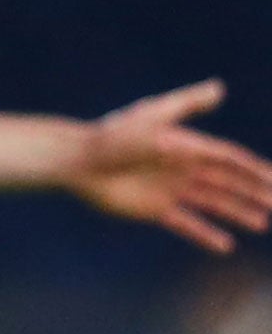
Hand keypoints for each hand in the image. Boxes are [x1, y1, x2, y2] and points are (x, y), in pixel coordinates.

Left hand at [69, 79, 271, 251]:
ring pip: (212, 203)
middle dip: (253, 191)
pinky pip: (185, 223)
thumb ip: (185, 104)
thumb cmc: (113, 135)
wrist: (79, 161)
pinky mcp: (153, 209)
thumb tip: (218, 88)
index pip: (229, 159)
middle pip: (226, 181)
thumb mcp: (151, 116)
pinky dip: (204, 234)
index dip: (253, 168)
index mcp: (186, 146)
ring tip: (262, 223)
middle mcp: (182, 168)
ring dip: (237, 212)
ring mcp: (169, 190)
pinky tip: (225, 245)